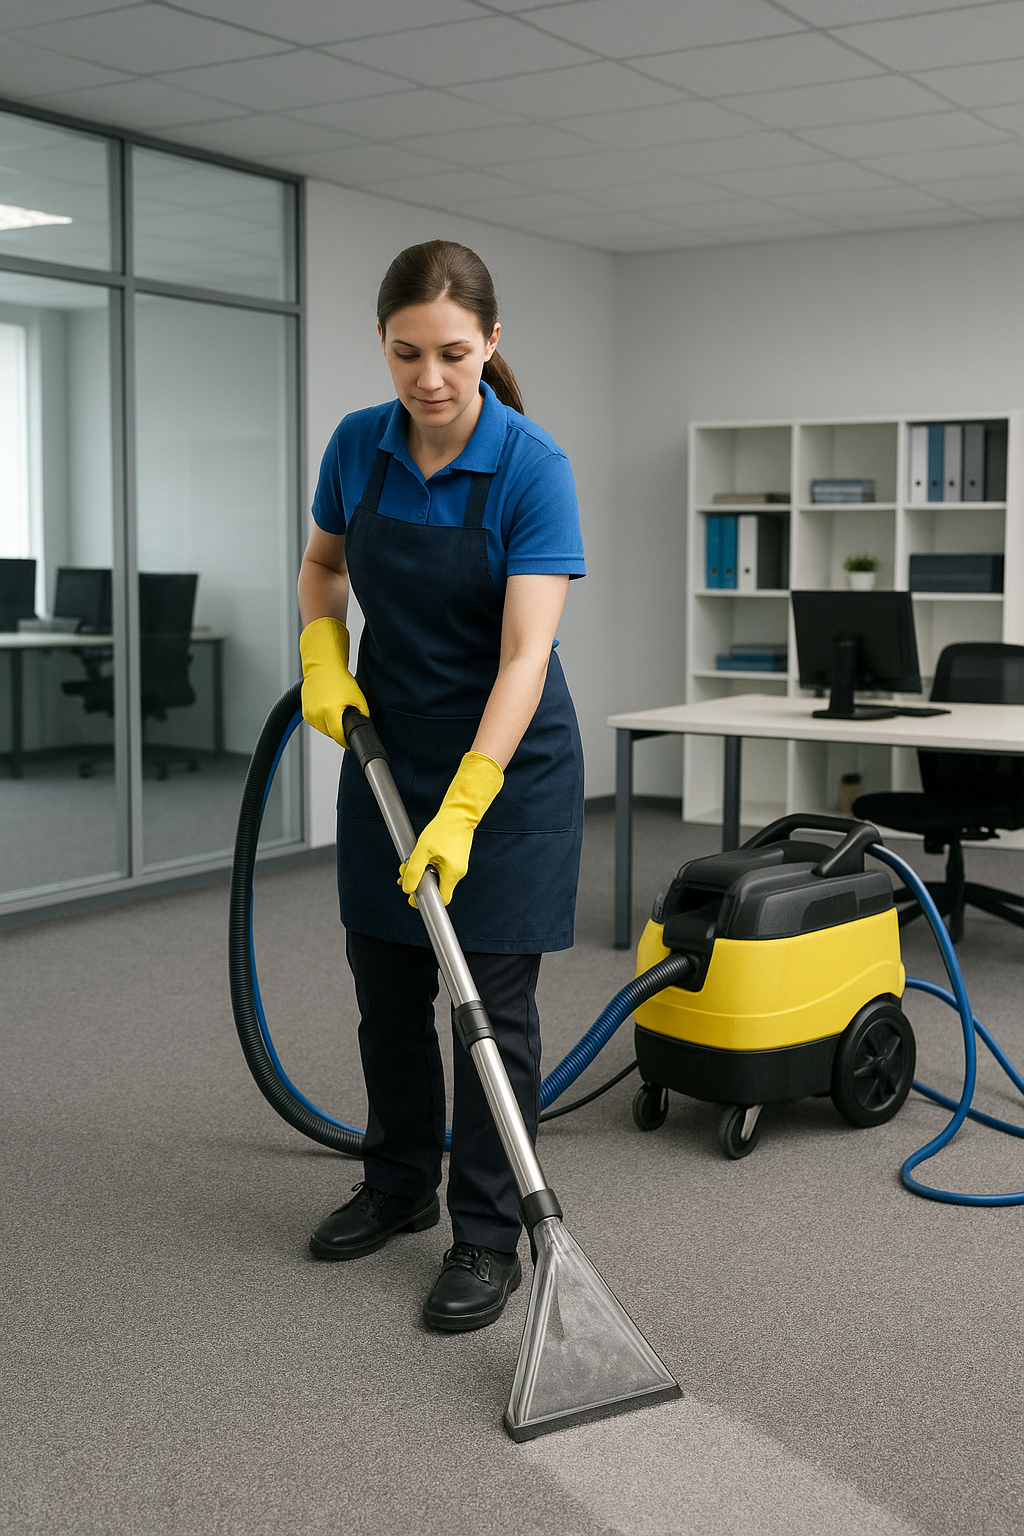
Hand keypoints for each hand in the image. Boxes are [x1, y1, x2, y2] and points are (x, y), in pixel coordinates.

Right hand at [299, 617, 367, 747]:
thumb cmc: (339, 678)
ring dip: (331, 725)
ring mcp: (309, 713)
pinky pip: (317, 723)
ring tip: (336, 709)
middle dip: (339, 729)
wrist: (323, 666)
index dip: (346, 740)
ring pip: (323, 730)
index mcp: (330, 711)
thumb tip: (362, 727)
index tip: (350, 740)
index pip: (339, 737)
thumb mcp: (358, 698)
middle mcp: (317, 714)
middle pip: (331, 734)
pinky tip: (328, 707)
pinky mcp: (305, 712)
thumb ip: (362, 716)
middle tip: (345, 716)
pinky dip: (323, 719)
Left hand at [401, 752, 503, 905]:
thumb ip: (414, 871)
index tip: (412, 896)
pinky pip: (440, 870)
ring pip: (436, 878)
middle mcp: (458, 874)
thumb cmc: (442, 829)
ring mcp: (458, 867)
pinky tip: (422, 856)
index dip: (425, 900)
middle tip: (404, 873)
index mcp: (452, 874)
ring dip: (421, 873)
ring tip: (411, 860)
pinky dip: (428, 866)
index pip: (441, 900)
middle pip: (436, 889)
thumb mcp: (422, 850)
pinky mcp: (455, 861)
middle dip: (418, 883)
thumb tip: (408, 888)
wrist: (458, 814)